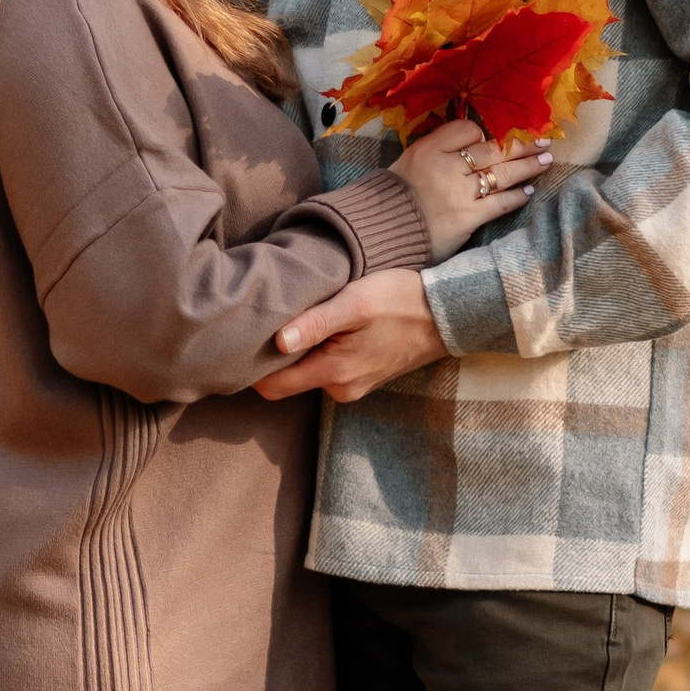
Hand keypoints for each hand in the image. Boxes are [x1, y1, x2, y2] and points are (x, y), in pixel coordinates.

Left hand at [262, 269, 446, 402]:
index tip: (241, 342)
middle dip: (273, 357)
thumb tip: (276, 342)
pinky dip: (319, 351)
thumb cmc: (401, 301)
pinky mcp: (363, 377)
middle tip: (265, 320)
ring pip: (308, 373)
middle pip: (288, 380)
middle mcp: (340, 389)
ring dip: (299, 351)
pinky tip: (324, 326)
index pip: (273, 387)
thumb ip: (315, 323)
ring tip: (298, 317)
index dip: (251, 368)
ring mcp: (353, 386)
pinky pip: (328, 369)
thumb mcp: (356, 303)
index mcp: (334, 373)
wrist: (448, 314)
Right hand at [392, 116, 547, 259]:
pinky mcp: (467, 218)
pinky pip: (499, 204)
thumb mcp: (413, 159)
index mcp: (429, 148)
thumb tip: (478, 138)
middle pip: (492, 150)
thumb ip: (441, 147)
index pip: (468, 130)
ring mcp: (458, 193)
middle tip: (543, 141)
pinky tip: (529, 191)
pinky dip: (517, 196)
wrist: (384, 231)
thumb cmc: (399, 195)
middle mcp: (445, 167)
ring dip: (527, 167)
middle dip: (521, 144)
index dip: (487, 133)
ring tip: (545, 161)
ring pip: (501, 175)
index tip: (500, 137)